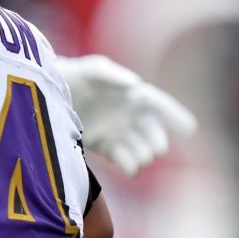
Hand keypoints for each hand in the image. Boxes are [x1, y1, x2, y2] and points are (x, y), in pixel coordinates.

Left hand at [60, 53, 197, 174]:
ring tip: (140, 158)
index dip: (176, 116)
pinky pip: (122, 157)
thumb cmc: (74, 75)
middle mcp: (128, 114)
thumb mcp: (93, 69)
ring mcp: (116, 131)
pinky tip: (131, 168)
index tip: (191, 130)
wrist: (46, 94)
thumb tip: (136, 85)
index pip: (160, 106)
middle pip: (152, 131)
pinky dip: (129, 164)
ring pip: (139, 147)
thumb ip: (114, 75)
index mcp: (132, 95)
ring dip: (144, 154)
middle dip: (157, 141)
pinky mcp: (101, 145)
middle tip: (157, 149)